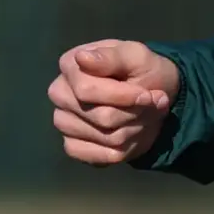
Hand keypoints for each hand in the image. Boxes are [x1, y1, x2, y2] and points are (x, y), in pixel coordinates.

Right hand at [48, 40, 182, 166]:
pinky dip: (123, 149)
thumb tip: (82, 58)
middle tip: (152, 104)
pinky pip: (98, 156)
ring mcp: (63, 121)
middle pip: (101, 117)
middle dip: (135, 113)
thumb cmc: (142, 71)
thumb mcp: (137, 57)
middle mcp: (60, 94)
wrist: (151, 97)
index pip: (87, 90)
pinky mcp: (72, 146)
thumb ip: (112, 57)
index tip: (148, 95)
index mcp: (70, 65)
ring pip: (106, 137)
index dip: (124, 96)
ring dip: (135, 129)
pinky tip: (130, 134)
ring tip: (144, 115)